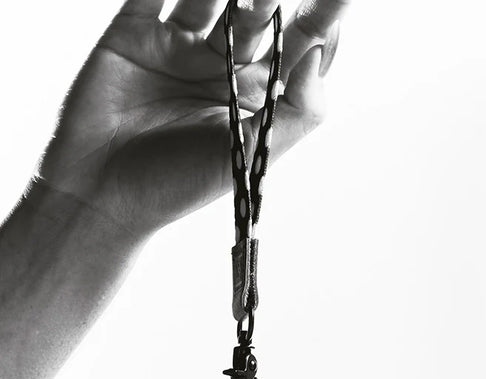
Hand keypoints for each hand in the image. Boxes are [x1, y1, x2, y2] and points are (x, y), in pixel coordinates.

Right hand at [37, 0, 346, 237]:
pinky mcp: (134, 31)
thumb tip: (323, 48)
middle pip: (259, 11)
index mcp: (256, 94)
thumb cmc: (180, 185)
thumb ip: (297, 109)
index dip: (323, 17)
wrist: (103, 195)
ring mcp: (179, 44)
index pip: (298, 45)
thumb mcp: (252, 154)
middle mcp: (224, 64)